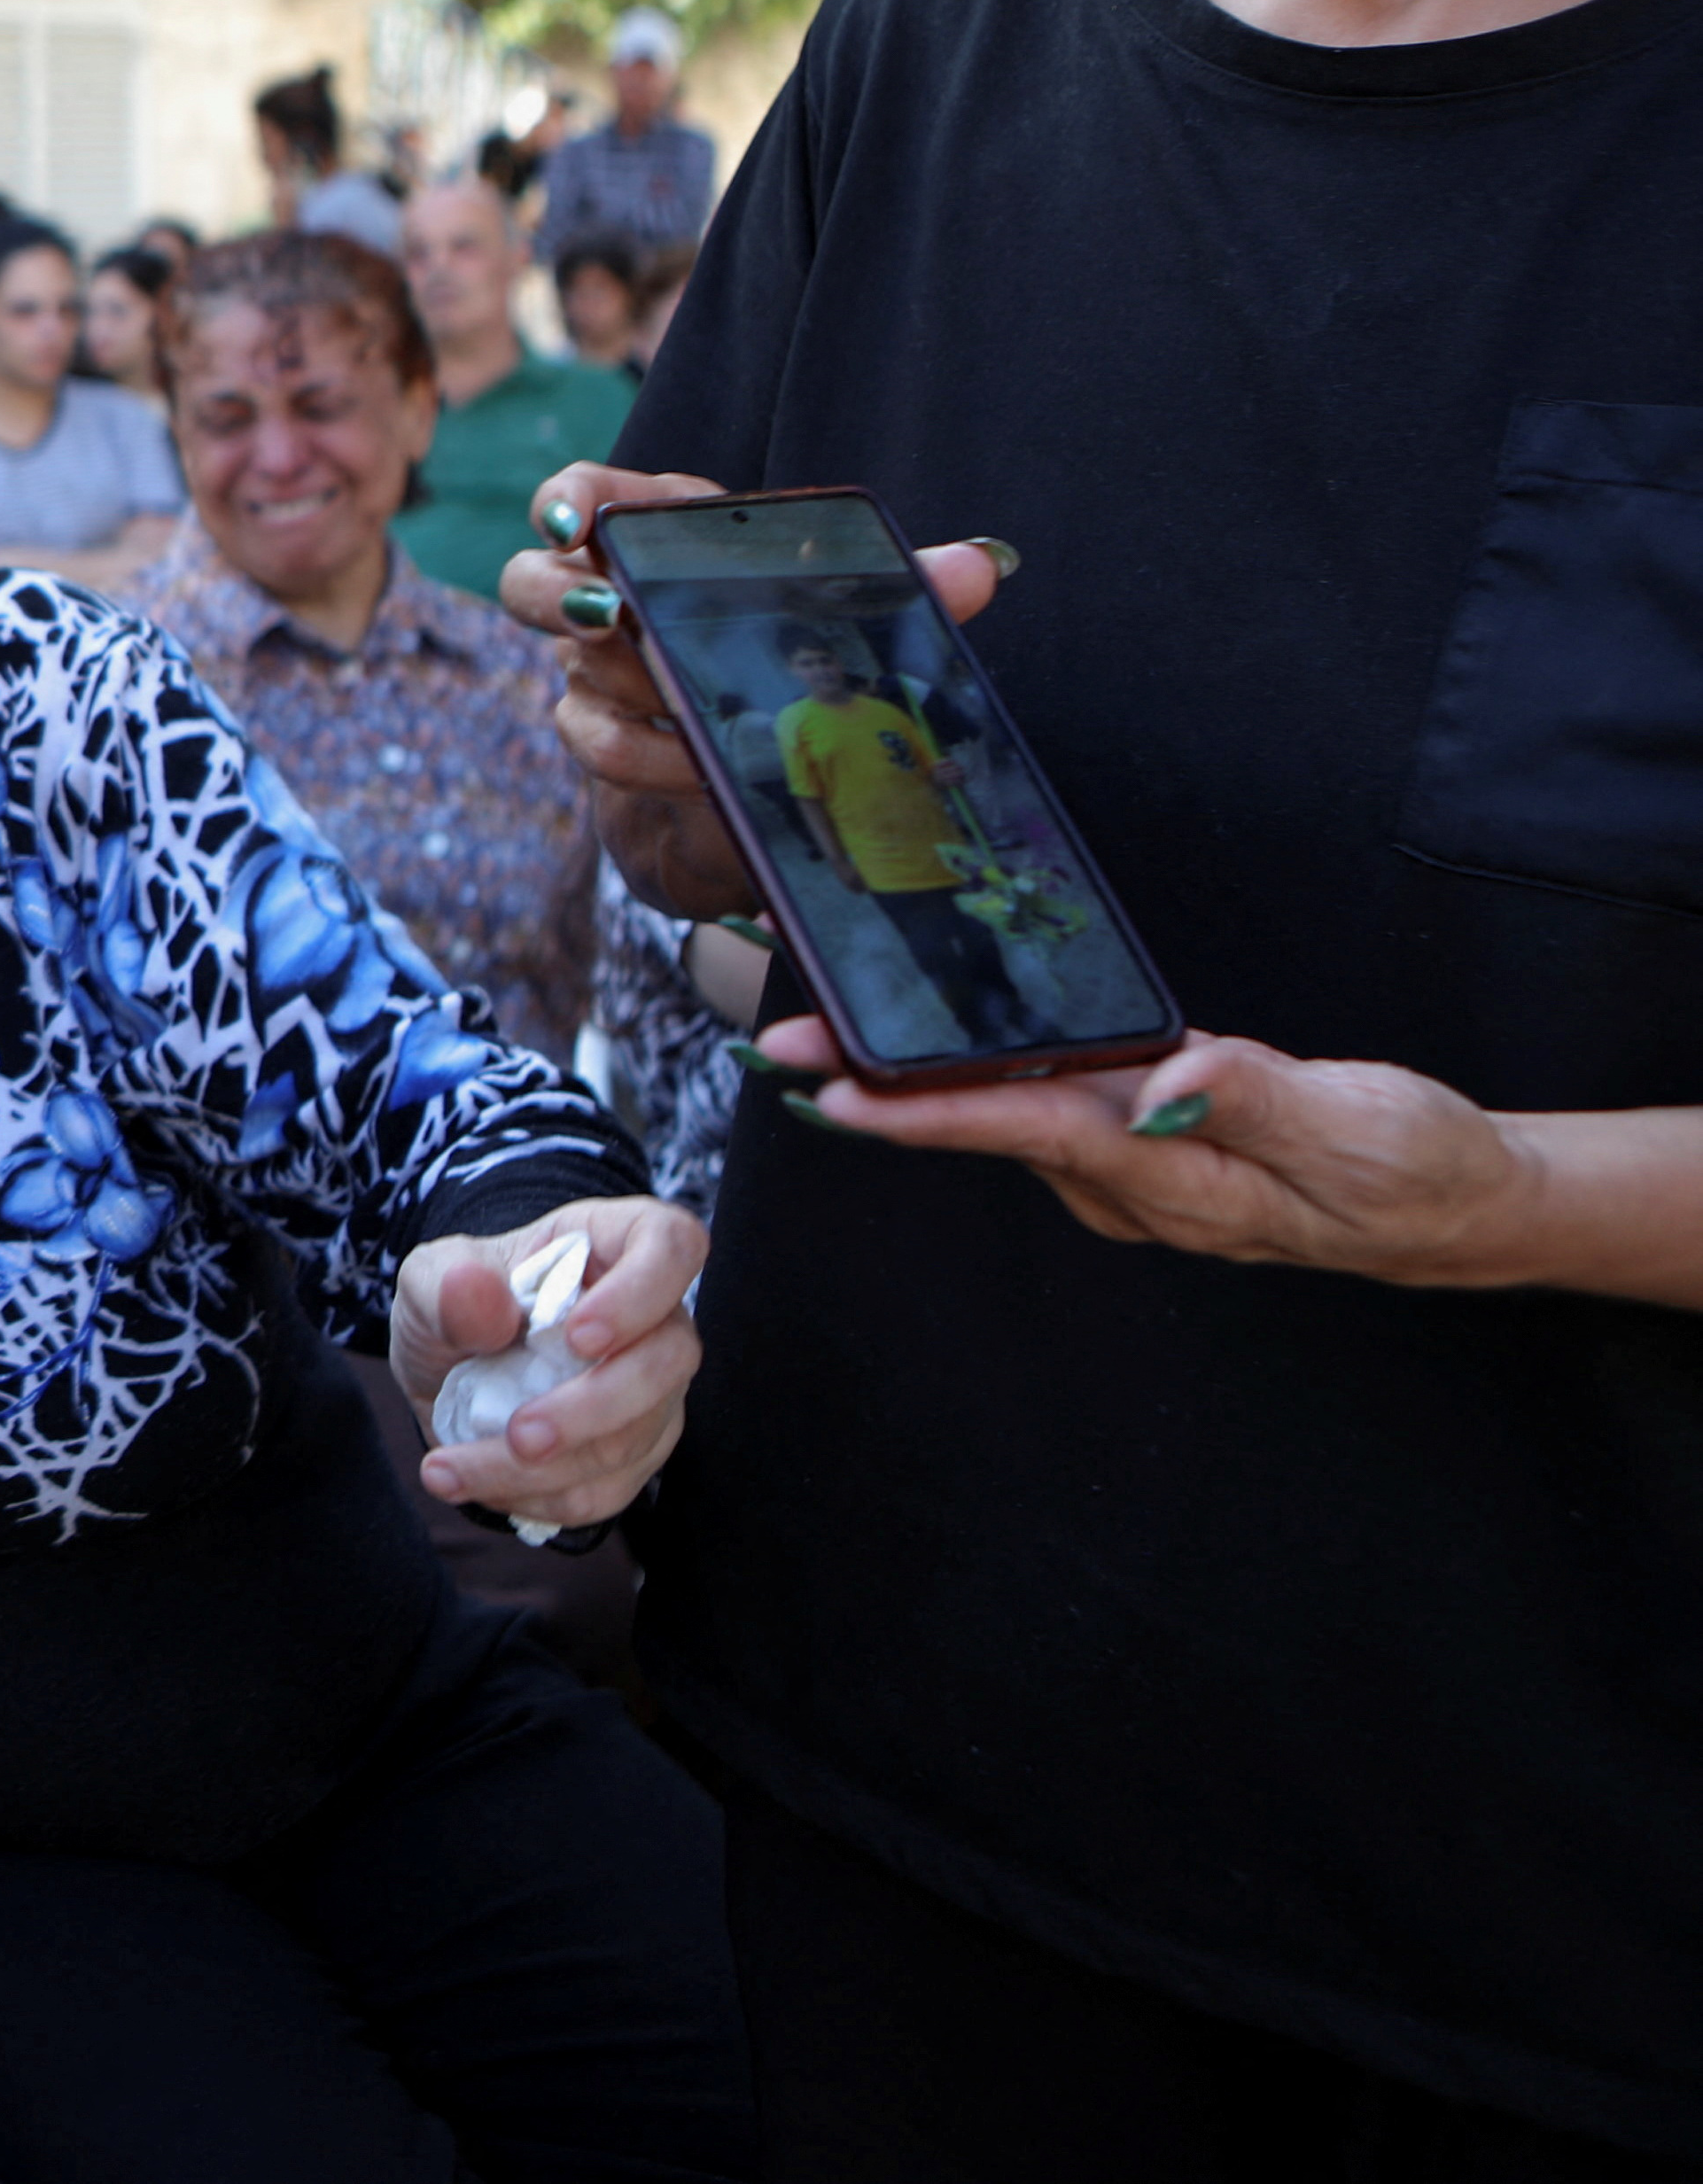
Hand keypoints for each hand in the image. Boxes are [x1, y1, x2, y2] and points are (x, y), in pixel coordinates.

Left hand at [388, 1194, 708, 1529]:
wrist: (449, 1367)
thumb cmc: (456, 1302)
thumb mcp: (429, 1278)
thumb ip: (447, 1283)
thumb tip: (479, 1296)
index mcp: (615, 1245)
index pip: (671, 1245)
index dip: (640, 1293)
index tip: (578, 1336)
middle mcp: (654, 1319)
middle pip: (669, 1362)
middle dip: (591, 1410)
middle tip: (519, 1435)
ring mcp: (653, 1391)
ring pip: (634, 1440)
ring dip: (545, 1471)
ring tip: (452, 1470)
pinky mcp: (634, 1452)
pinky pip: (606, 1490)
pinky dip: (538, 1499)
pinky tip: (478, 1484)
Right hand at [496, 463, 1005, 919]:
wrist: (771, 758)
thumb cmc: (796, 647)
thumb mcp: (848, 609)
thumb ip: (907, 584)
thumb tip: (983, 566)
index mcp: (663, 533)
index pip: (582, 495)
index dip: (564, 501)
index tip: (574, 523)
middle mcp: (609, 594)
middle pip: (530, 581)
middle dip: (558, 597)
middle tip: (613, 614)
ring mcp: (592, 670)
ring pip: (572, 673)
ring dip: (633, 691)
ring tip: (695, 712)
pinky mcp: (601, 738)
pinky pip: (596, 744)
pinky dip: (649, 757)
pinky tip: (702, 769)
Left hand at [765, 1022, 1537, 1284]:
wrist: (1453, 1205)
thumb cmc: (1412, 1168)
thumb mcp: (1356, 1127)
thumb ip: (1261, 1099)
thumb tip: (1165, 1087)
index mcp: (1176, 1178)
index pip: (1030, 1134)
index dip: (930, 1113)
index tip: (840, 1095)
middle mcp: (1131, 1181)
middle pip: (989, 1124)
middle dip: (882, 1089)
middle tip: (782, 1045)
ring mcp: (1131, 1166)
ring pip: (1004, 1113)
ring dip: (914, 1079)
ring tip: (822, 1030)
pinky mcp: (1142, 1142)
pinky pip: (1040, 1103)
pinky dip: (977, 1073)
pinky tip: (929, 1043)